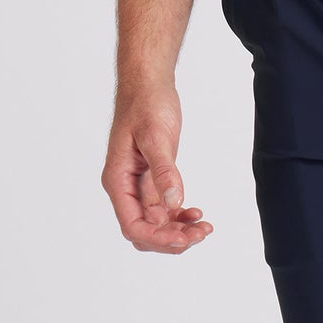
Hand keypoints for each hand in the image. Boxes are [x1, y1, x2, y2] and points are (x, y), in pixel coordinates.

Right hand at [101, 82, 213, 253]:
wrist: (148, 83)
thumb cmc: (146, 104)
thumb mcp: (156, 136)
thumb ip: (164, 171)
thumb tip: (173, 204)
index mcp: (118, 180)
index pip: (133, 225)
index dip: (158, 238)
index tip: (184, 239)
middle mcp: (125, 188)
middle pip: (144, 230)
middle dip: (171, 239)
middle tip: (201, 233)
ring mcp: (139, 185)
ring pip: (156, 222)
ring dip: (178, 230)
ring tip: (204, 227)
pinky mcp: (152, 177)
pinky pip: (163, 208)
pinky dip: (179, 215)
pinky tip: (196, 212)